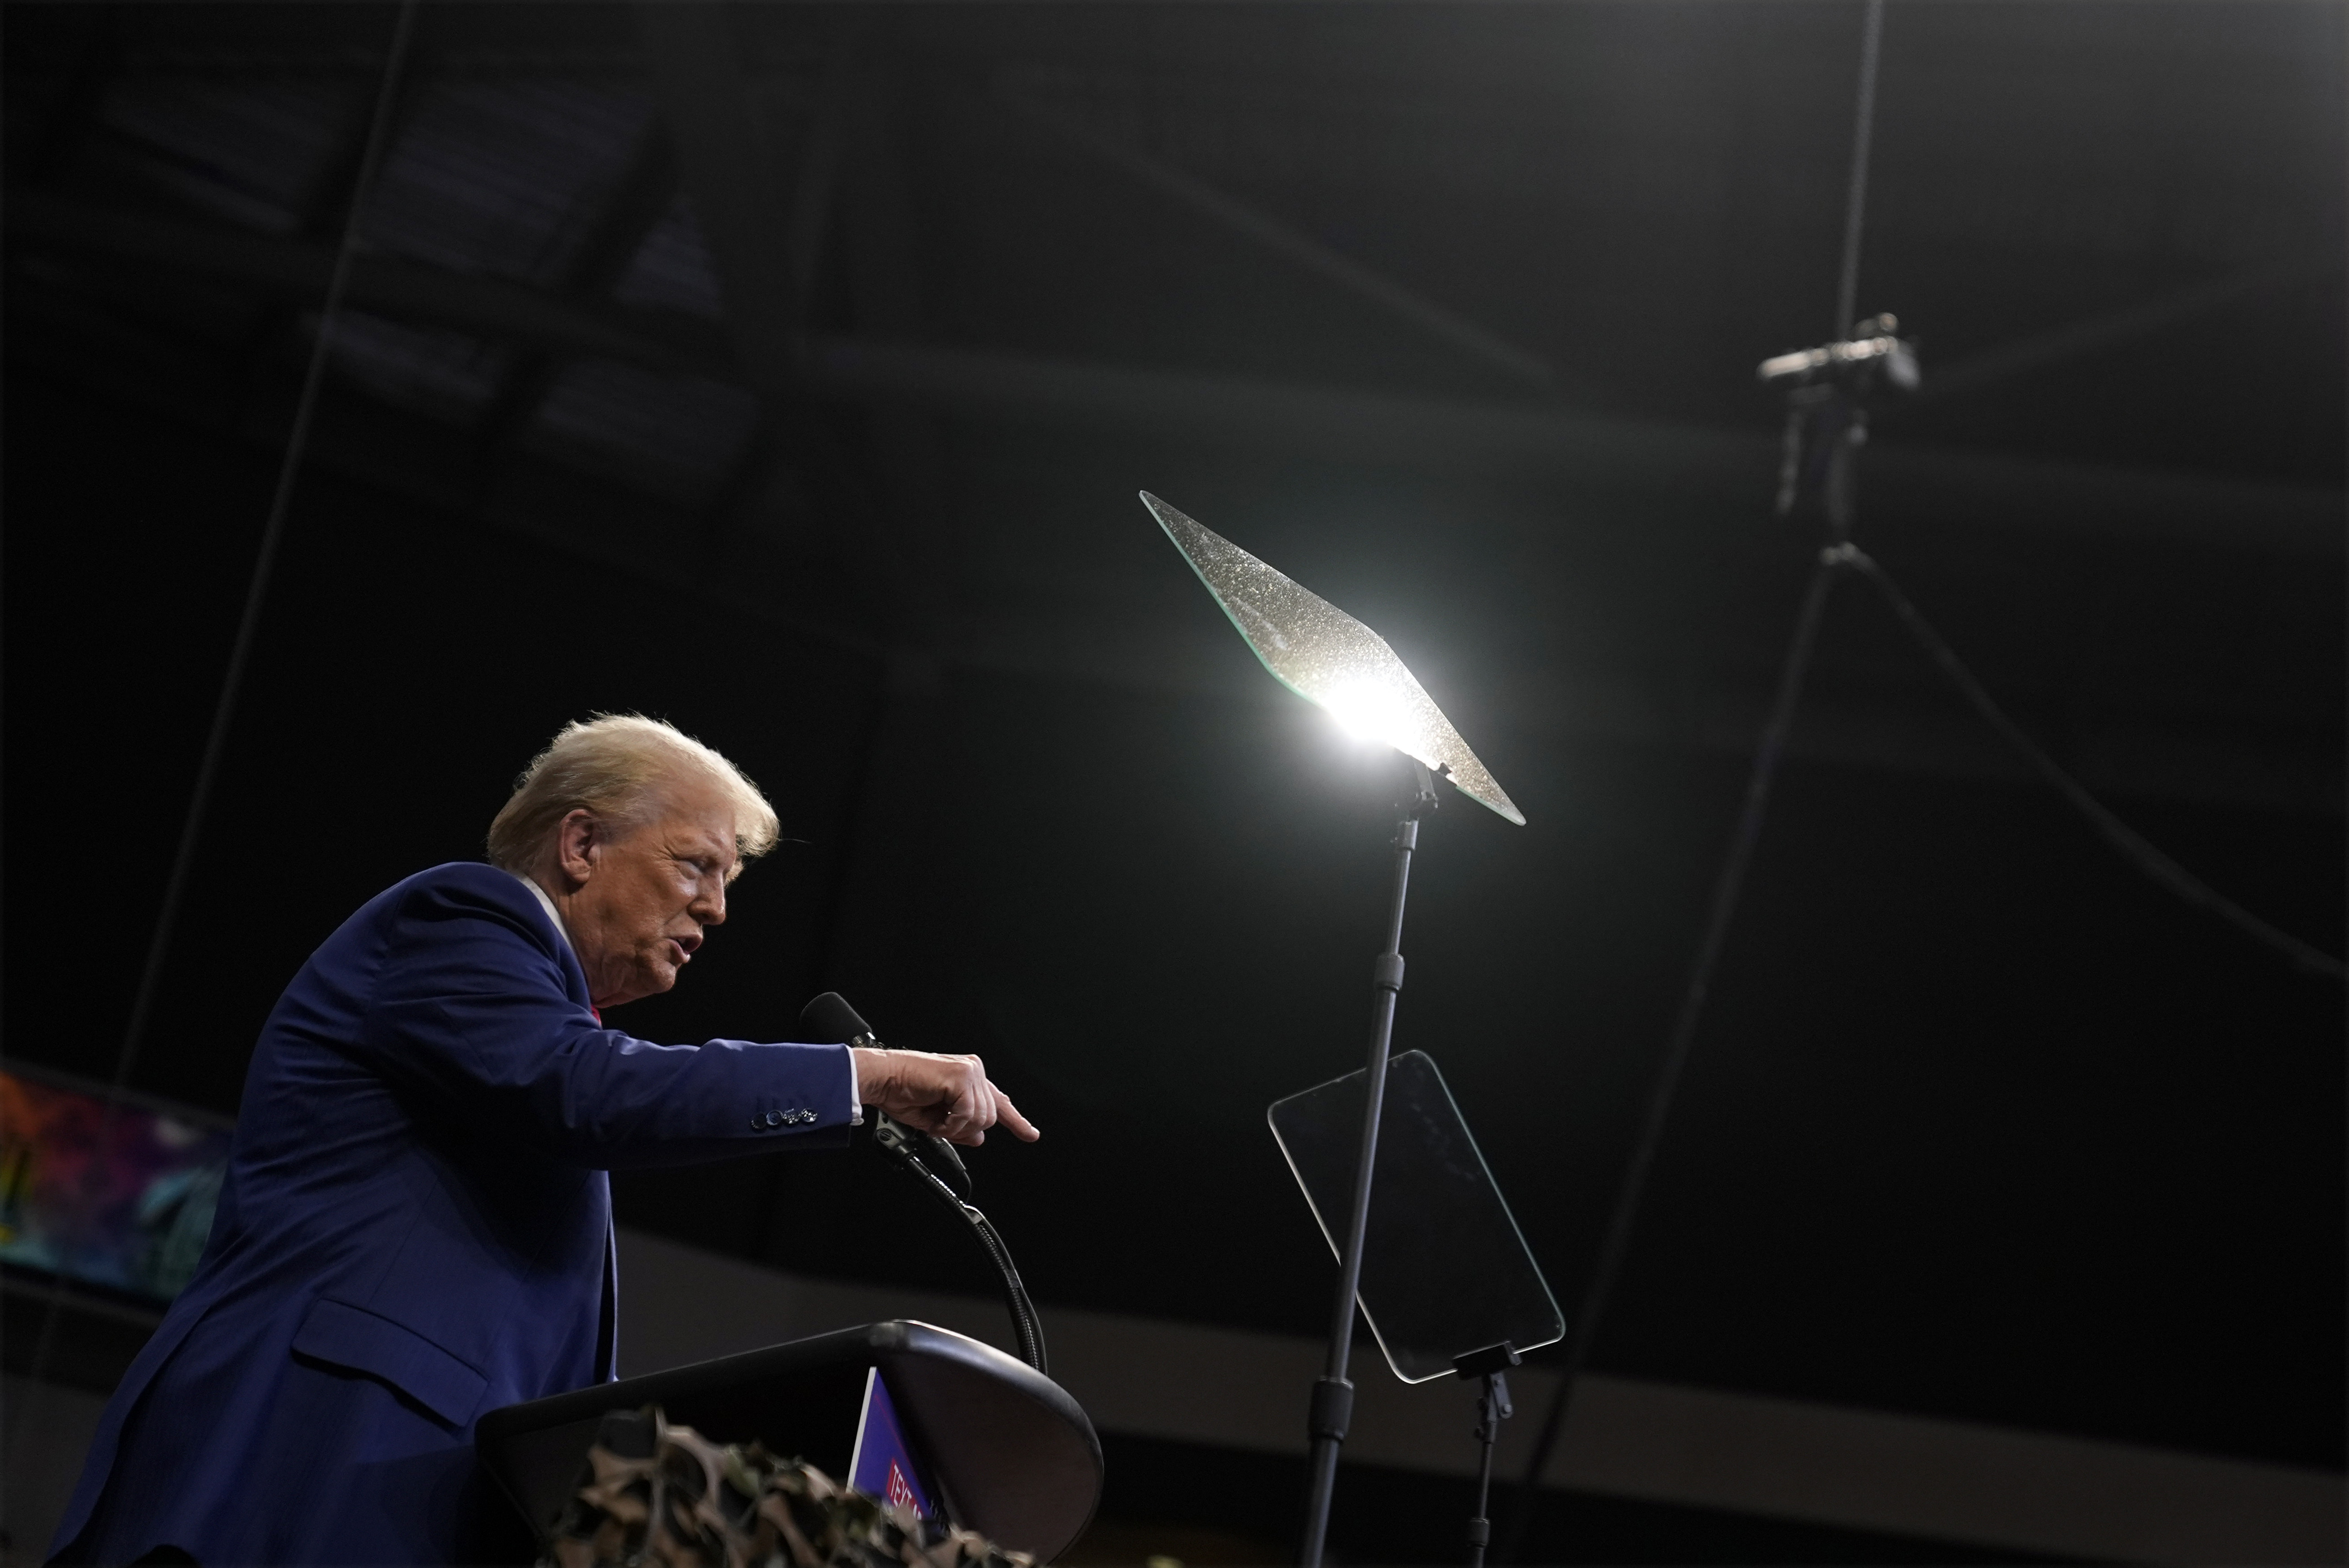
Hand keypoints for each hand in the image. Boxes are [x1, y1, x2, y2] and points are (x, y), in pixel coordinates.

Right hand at [851, 1047, 1039, 1147]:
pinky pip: (969, 1114)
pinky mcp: (962, 1076)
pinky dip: (951, 1123)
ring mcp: (970, 1071)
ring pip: (981, 1119)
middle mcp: (973, 1071)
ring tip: (935, 1116)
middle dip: (964, 1129)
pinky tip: (937, 1115)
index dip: (1015, 1120)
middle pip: (989, 1118)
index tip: (1030, 1134)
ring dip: (956, 1127)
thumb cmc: (901, 1093)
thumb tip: (979, 1138)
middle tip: (939, 1123)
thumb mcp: (936, 1120)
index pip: (998, 1102)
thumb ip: (961, 1128)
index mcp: (968, 1078)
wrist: (882, 1080)